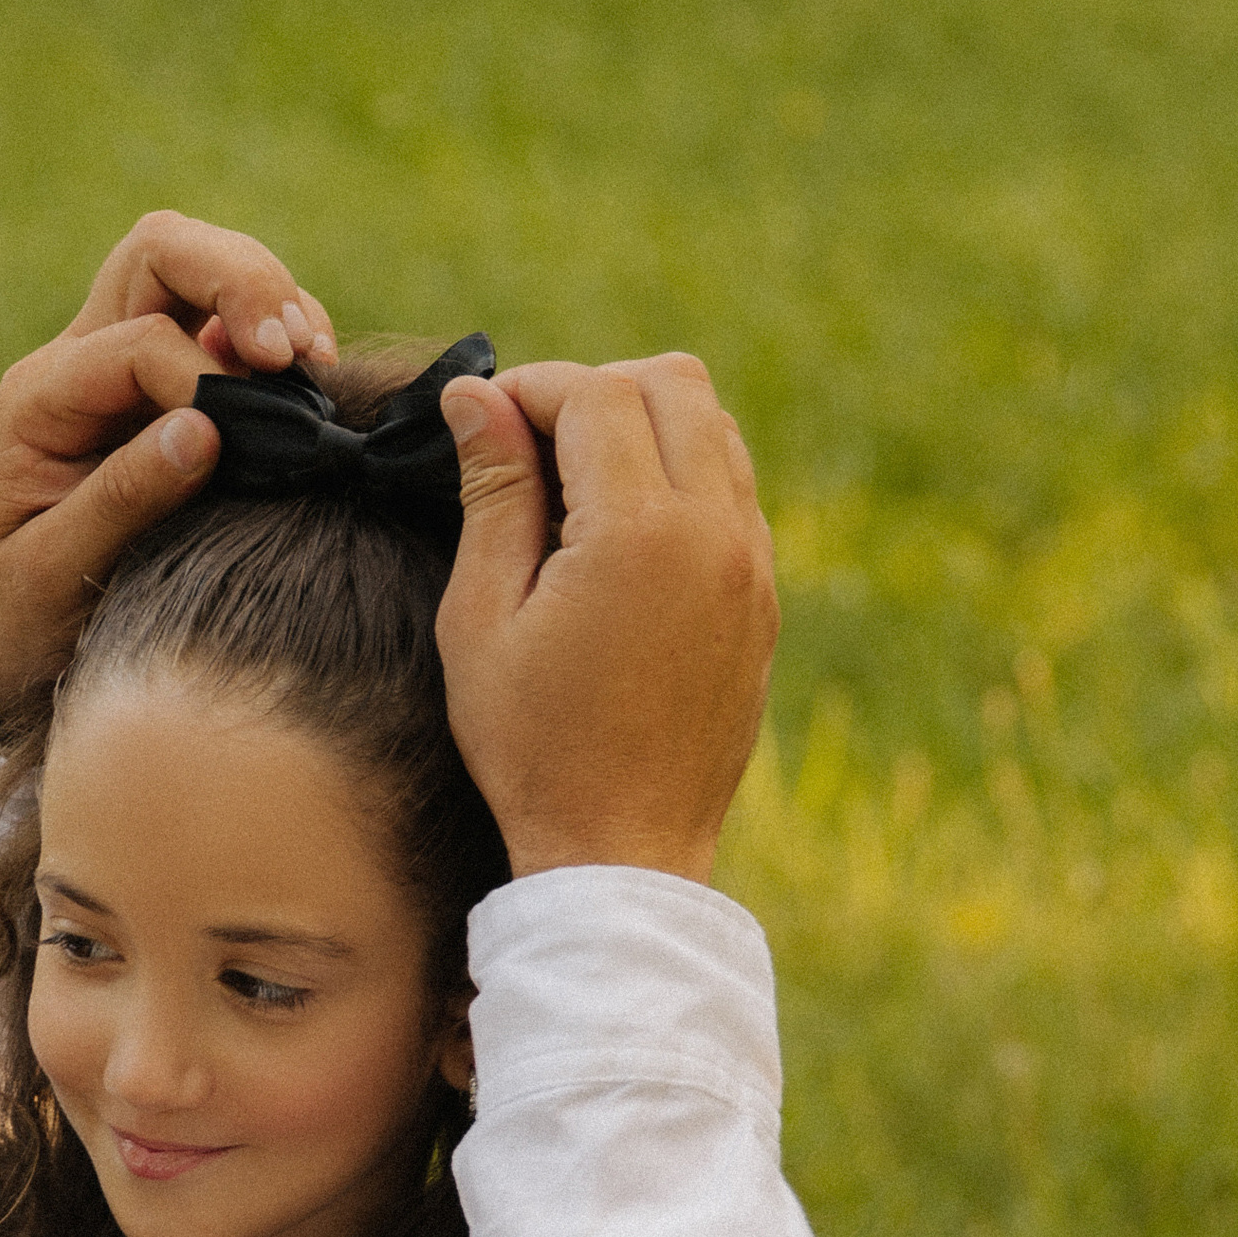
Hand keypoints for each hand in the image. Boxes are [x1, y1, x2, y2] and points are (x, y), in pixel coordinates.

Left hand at [0, 211, 338, 709]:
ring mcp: (126, 367)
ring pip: (199, 269)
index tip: (235, 444)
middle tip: (293, 349)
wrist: (14, 646)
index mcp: (39, 399)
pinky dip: (279, 334)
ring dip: (268, 299)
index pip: (136, 339)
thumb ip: (121, 500)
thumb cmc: (25, 617)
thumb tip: (202, 430)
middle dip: (238, 279)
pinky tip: (313, 374)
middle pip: (162, 253)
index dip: (201, 376)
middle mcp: (79, 362)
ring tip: (314, 359)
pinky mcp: (171, 389)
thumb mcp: (52, 573)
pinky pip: (227, 323)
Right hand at [434, 354, 778, 880]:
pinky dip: (683, 480)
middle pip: (672, 383)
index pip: (593, 395)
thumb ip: (491, 495)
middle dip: (596, 392)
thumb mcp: (483, 620)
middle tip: (535, 447)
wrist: (622, 853)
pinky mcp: (763, 600)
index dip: (528, 390)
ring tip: (580, 490)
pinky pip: (735, 492)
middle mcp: (713, 534)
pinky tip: (625, 537)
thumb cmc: (534, 749)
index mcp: (638, 534)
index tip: (483, 423)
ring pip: (716, 428)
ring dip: (647, 428)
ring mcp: (750, 566)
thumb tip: (475, 396)